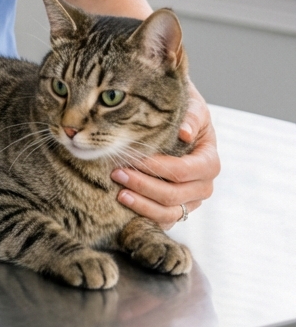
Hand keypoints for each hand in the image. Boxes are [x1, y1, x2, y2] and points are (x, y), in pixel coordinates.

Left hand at [111, 82, 220, 226]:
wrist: (179, 123)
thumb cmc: (185, 112)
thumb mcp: (193, 106)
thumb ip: (192, 116)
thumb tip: (184, 132)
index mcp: (209, 162)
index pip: (183, 171)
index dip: (157, 168)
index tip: (132, 159)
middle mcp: (203, 186)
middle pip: (173, 195)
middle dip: (143, 186)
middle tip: (116, 173)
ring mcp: (191, 202)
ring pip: (168, 213)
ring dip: (142, 205)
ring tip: (119, 194)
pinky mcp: (177, 210)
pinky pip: (162, 221)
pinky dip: (144, 216)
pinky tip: (125, 207)